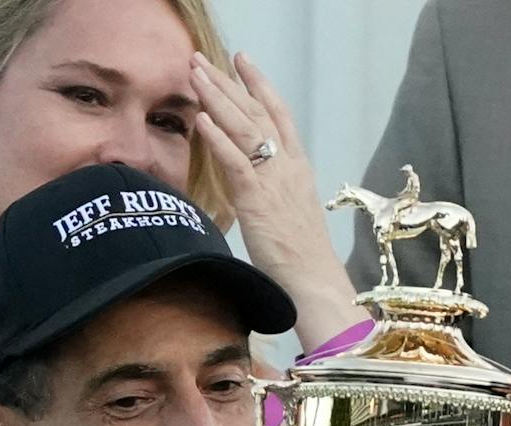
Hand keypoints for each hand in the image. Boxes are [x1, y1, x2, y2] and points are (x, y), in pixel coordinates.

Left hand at [189, 51, 364, 345]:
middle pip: (256, 114)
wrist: (315, 283)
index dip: (260, 85)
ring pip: (245, 129)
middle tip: (203, 59)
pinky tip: (202, 118)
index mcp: (298, 170)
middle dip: (228, 83)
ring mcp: (275, 182)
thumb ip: (270, 192)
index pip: (279, 115)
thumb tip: (248, 184)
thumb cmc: (302, 259)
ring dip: (217, 98)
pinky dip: (218, 138)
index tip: (243, 61)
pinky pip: (236, 162)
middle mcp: (288, 168)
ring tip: (195, 74)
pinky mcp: (259, 201)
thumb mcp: (288, 215)